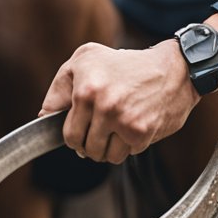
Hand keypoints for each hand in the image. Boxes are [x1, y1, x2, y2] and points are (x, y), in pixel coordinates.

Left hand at [40, 40, 199, 163]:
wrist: (174, 69)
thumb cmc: (125, 64)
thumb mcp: (85, 60)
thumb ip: (59, 89)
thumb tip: (43, 117)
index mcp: (85, 90)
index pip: (69, 136)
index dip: (75, 136)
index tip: (83, 129)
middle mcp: (103, 106)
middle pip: (86, 149)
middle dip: (91, 144)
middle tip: (103, 128)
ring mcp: (123, 121)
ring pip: (106, 156)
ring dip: (111, 147)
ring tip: (119, 125)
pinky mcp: (142, 133)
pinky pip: (127, 154)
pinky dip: (130, 145)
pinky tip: (136, 124)